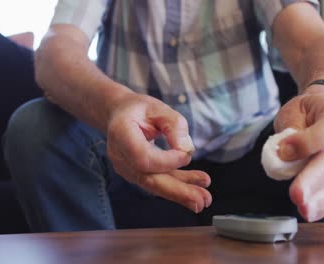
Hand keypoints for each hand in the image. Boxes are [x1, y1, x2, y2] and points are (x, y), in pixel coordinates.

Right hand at [106, 93, 211, 212]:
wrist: (119, 114)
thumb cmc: (138, 109)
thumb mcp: (158, 107)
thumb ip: (174, 124)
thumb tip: (186, 149)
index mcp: (121, 133)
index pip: (143, 158)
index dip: (167, 161)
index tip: (187, 155)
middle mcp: (120, 155)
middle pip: (149, 179)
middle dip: (177, 191)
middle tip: (202, 201)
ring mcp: (126, 168)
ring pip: (154, 185)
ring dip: (180, 193)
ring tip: (204, 199)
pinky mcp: (136, 174)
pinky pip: (158, 181)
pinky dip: (178, 185)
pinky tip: (198, 188)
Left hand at [274, 85, 323, 221]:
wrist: (323, 109)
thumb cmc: (306, 111)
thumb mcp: (294, 110)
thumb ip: (291, 130)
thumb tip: (283, 153)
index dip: (307, 142)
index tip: (283, 150)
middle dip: (312, 182)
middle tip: (297, 196)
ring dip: (320, 200)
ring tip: (304, 210)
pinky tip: (311, 213)